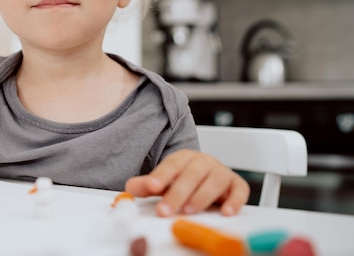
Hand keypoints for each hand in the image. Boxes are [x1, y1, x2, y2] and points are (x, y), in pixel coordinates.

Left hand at [125, 149, 248, 216]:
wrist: (208, 178)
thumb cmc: (185, 180)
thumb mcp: (165, 182)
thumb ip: (148, 185)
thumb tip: (130, 188)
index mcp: (185, 157)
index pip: (173, 163)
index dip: (162, 174)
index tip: (151, 186)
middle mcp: (204, 162)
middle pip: (192, 173)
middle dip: (177, 193)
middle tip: (165, 210)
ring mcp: (221, 172)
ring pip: (214, 181)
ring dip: (202, 196)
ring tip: (188, 211)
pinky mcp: (236, 185)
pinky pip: (239, 190)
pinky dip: (234, 201)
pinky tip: (226, 212)